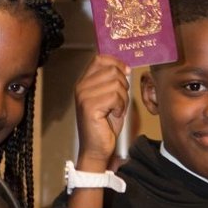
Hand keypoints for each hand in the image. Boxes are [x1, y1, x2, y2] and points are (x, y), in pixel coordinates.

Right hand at [74, 55, 130, 172]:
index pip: (100, 59)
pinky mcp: (89, 107)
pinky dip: (120, 106)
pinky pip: (115, 97)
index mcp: (84, 82)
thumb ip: (113, 81)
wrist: (96, 148)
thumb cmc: (104, 124)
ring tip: (115, 109)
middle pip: (112, 70)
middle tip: (119, 101)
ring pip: (116, 84)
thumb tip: (126, 68)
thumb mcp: (109, 98)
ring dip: (123, 98)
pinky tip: (113, 115)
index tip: (126, 72)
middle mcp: (81, 87)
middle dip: (123, 85)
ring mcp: (84, 96)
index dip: (116, 63)